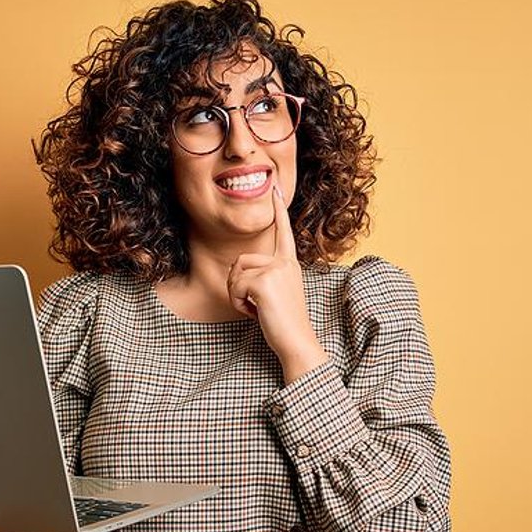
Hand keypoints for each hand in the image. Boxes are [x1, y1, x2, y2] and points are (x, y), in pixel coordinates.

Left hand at [226, 182, 328, 382]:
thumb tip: (240, 269)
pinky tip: (255, 313)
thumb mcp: (277, 293)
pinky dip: (238, 304)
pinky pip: (235, 287)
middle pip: (241, 261)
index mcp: (290, 263)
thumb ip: (265, 276)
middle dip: (237, 285)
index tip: (275, 189)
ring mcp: (275, 270)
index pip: (283, 232)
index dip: (278, 211)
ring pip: (235, 274)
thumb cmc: (285, 323)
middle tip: (255, 305)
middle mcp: (285, 262)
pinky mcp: (264, 282)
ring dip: (237, 296)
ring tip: (256, 309)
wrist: (297, 342)